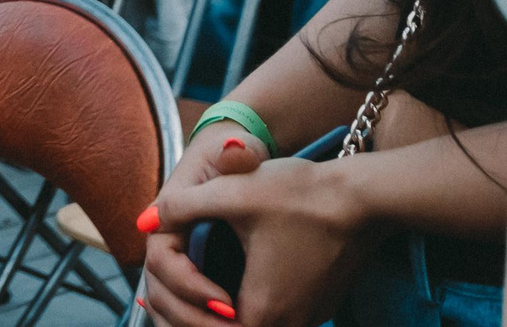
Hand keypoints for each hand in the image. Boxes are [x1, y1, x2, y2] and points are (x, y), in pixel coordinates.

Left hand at [140, 137, 372, 326]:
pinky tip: (223, 290)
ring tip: (185, 295)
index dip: (178, 316)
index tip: (149, 300)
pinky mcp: (319, 305)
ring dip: (216, 319)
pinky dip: (244, 313)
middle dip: (192, 319)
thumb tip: (143, 220)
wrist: (362, 198)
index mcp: (263, 310)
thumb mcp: (232, 193)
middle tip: (157, 301)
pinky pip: (274, 320)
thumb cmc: (300, 194)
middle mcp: (289, 324)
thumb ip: (181, 207)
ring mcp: (308, 318)